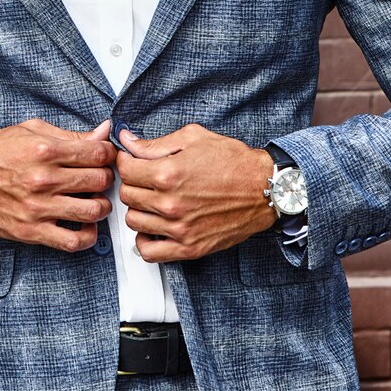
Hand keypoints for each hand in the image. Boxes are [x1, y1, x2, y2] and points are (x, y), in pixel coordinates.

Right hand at [0, 118, 115, 251]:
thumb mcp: (30, 131)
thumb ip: (70, 135)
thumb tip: (104, 131)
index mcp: (44, 150)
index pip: (98, 153)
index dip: (108, 154)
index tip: (105, 156)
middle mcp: (42, 179)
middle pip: (100, 180)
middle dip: (106, 177)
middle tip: (99, 177)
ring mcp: (38, 208)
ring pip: (93, 211)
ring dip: (101, 206)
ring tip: (94, 200)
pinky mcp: (31, 231)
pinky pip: (73, 241)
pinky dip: (88, 236)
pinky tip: (84, 225)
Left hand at [117, 123, 277, 262]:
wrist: (265, 190)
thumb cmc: (234, 162)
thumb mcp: (193, 138)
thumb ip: (155, 143)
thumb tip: (126, 141)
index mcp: (168, 173)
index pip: (125, 169)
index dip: (126, 162)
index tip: (132, 162)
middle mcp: (170, 203)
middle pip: (126, 195)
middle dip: (132, 183)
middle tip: (145, 179)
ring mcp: (178, 228)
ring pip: (133, 221)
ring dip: (138, 209)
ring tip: (152, 201)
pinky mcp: (189, 248)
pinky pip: (149, 252)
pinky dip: (145, 241)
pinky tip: (154, 227)